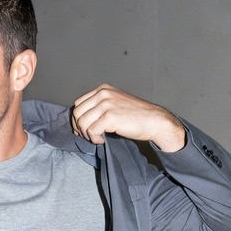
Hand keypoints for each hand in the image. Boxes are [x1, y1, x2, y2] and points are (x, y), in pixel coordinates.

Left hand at [70, 84, 185, 151]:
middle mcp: (103, 94)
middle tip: (89, 136)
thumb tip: (82, 119)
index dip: (77, 119)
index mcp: (103, 89)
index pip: (78, 103)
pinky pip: (91, 130)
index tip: (84, 130)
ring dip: (86, 135)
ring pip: (82, 122)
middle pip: (77, 113)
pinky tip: (102, 140)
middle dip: (79, 128)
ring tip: (97, 138)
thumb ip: (100, 106)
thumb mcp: (115, 104)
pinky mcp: (110, 116)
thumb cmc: (135, 116)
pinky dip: (94, 139)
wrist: (154, 120)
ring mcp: (106, 104)